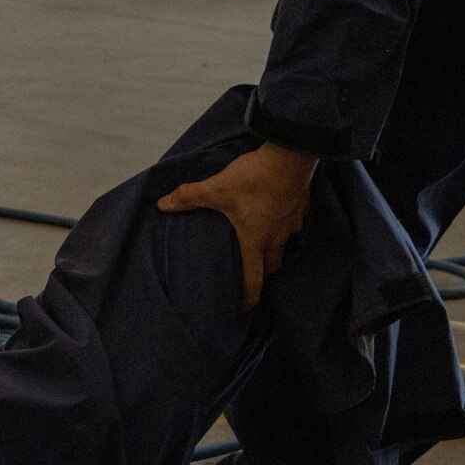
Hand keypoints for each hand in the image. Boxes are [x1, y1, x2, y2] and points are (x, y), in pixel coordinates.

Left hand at [158, 142, 317, 309]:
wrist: (291, 156)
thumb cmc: (253, 178)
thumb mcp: (216, 188)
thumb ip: (189, 197)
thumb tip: (162, 204)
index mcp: (255, 240)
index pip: (253, 278)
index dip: (249, 296)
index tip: (245, 308)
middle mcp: (277, 236)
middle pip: (272, 264)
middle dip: (262, 270)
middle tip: (251, 270)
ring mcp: (292, 222)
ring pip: (285, 244)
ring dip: (275, 247)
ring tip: (263, 241)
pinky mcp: (301, 206)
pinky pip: (294, 222)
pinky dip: (286, 223)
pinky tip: (277, 213)